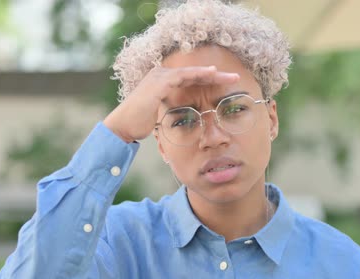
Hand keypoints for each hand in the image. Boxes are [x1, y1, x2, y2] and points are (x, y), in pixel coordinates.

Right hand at [103, 66, 239, 142]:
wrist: (123, 125)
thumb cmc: (141, 122)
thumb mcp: (163, 114)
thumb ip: (175, 110)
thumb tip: (189, 117)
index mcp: (164, 80)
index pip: (191, 78)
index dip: (210, 80)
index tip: (228, 84)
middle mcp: (161, 74)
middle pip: (194, 72)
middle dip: (216, 75)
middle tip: (236, 77)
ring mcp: (159, 76)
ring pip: (191, 72)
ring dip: (212, 74)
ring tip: (229, 76)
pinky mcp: (159, 82)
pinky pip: (183, 76)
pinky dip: (198, 74)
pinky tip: (211, 74)